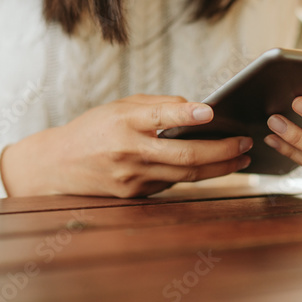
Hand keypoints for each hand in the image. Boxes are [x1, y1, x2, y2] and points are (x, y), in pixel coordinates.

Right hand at [1, 94, 251, 197]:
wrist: (56, 165)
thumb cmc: (93, 129)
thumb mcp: (120, 106)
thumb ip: (158, 106)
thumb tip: (197, 109)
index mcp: (124, 122)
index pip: (160, 116)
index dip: (187, 115)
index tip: (212, 112)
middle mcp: (129, 151)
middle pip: (184, 156)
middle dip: (222, 151)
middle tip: (246, 142)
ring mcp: (132, 178)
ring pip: (185, 176)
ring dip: (219, 168)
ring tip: (241, 157)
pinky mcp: (134, 195)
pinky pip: (172, 184)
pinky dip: (195, 176)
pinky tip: (214, 167)